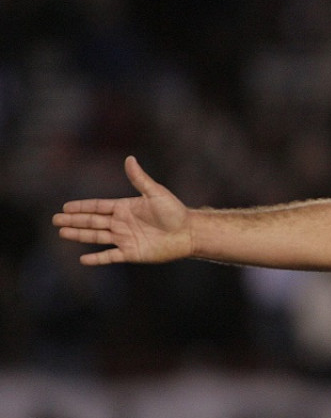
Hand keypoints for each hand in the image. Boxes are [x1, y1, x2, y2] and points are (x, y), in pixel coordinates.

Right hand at [53, 156, 194, 264]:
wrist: (188, 233)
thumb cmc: (175, 211)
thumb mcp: (155, 193)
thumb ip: (139, 179)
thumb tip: (129, 158)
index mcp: (125, 208)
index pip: (98, 207)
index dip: (81, 207)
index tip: (65, 207)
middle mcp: (122, 223)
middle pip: (92, 221)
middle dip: (74, 221)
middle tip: (55, 220)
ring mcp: (125, 239)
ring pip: (97, 237)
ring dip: (79, 235)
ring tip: (62, 233)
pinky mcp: (131, 253)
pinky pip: (110, 256)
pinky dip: (97, 258)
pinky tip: (83, 259)